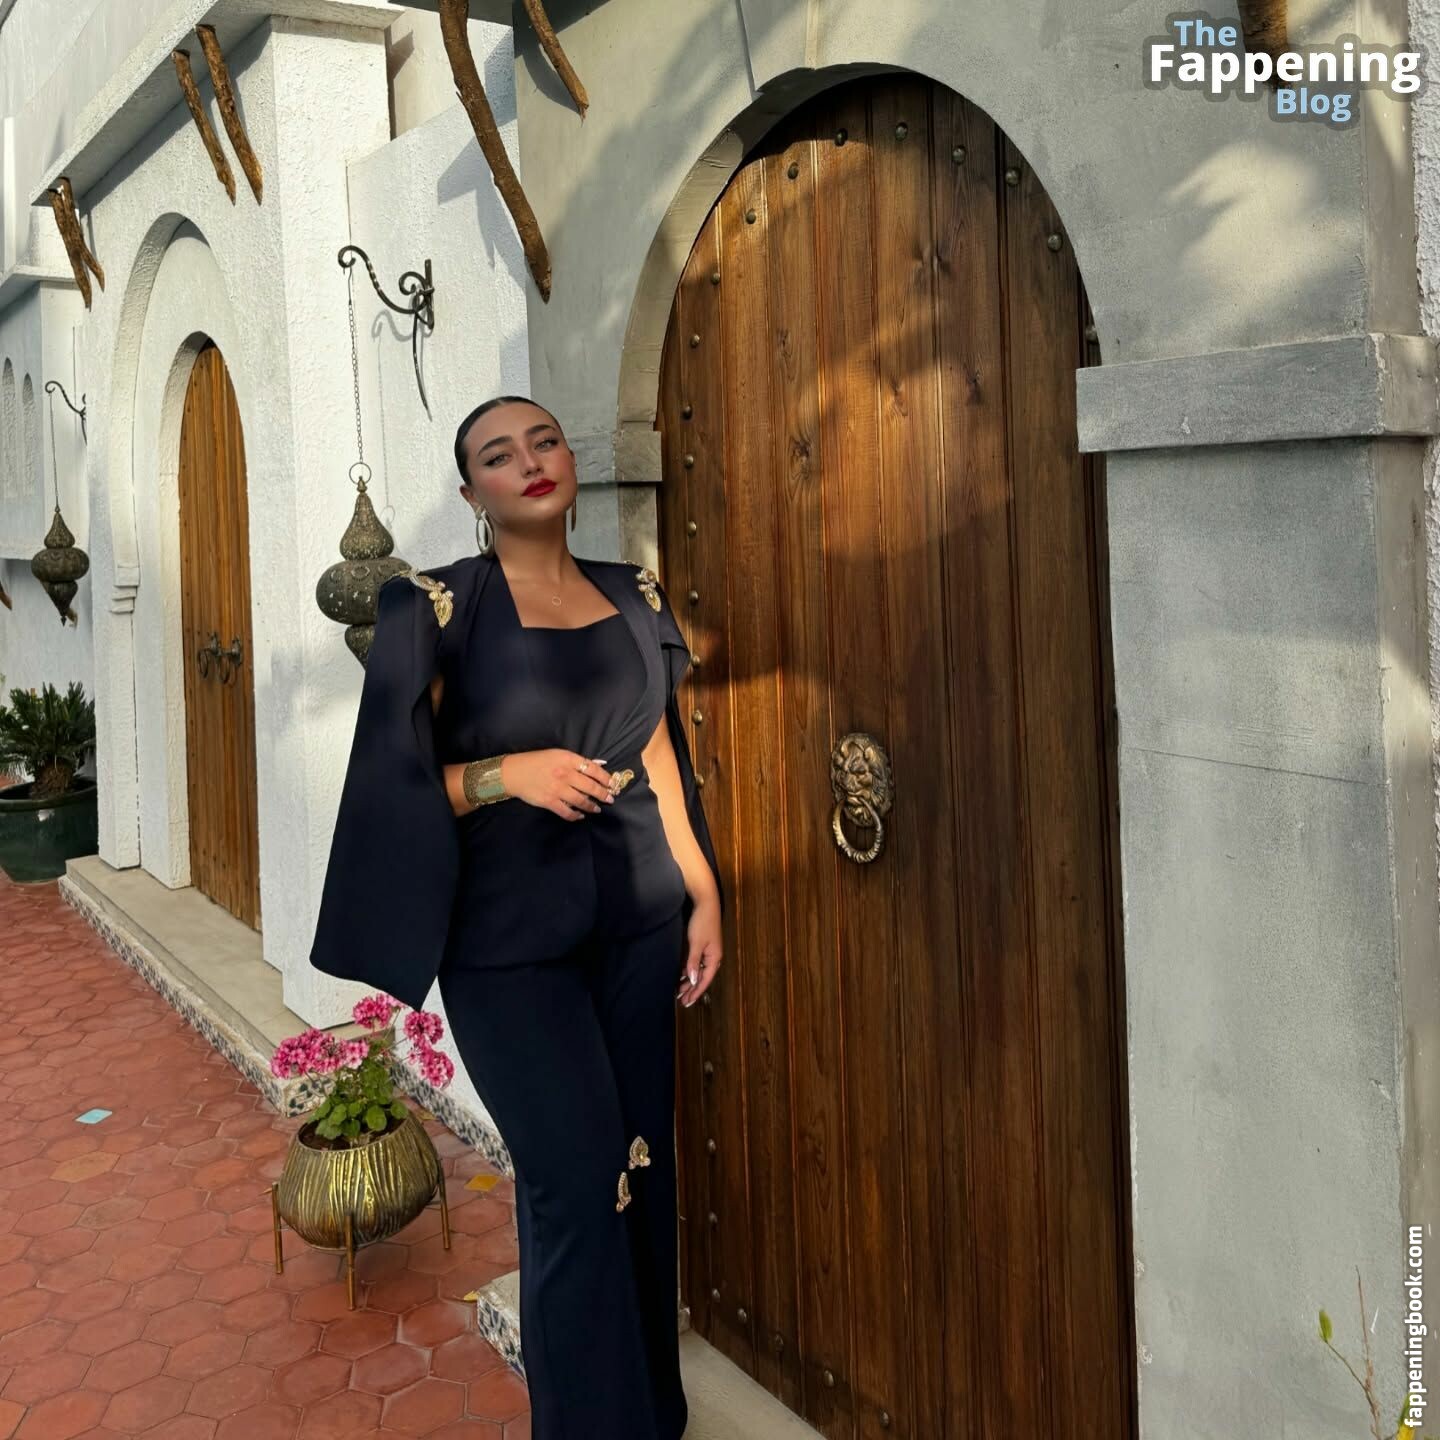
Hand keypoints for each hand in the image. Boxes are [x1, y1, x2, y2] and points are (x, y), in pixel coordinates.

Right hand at [501, 750, 617, 820]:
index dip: (605, 777)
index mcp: (567, 759)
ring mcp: (557, 789)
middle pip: (590, 786)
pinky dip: (576, 815)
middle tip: (610, 799)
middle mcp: (564, 774)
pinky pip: (567, 812)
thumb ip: (577, 761)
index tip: (612, 783)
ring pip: (581, 800)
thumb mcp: (557, 754)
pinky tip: (580, 816)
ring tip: (597, 809)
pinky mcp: (549, 801)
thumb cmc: (536, 761)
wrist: (514, 772)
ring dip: (592, 806)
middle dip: (603, 794)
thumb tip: (598, 765)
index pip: (593, 768)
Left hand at [677, 895, 722, 1006]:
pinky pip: (697, 964)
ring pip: (699, 971)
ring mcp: (709, 952)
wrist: (706, 904)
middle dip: (692, 989)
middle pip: (702, 977)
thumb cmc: (702, 923)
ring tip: (679, 990)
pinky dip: (690, 970)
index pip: (705, 980)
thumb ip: (694, 962)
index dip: (696, 992)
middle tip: (682, 1000)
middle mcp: (713, 957)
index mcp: (714, 958)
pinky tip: (682, 975)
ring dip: (690, 981)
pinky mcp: (704, 946)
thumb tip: (693, 980)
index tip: (687, 1002)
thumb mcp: (696, 944)